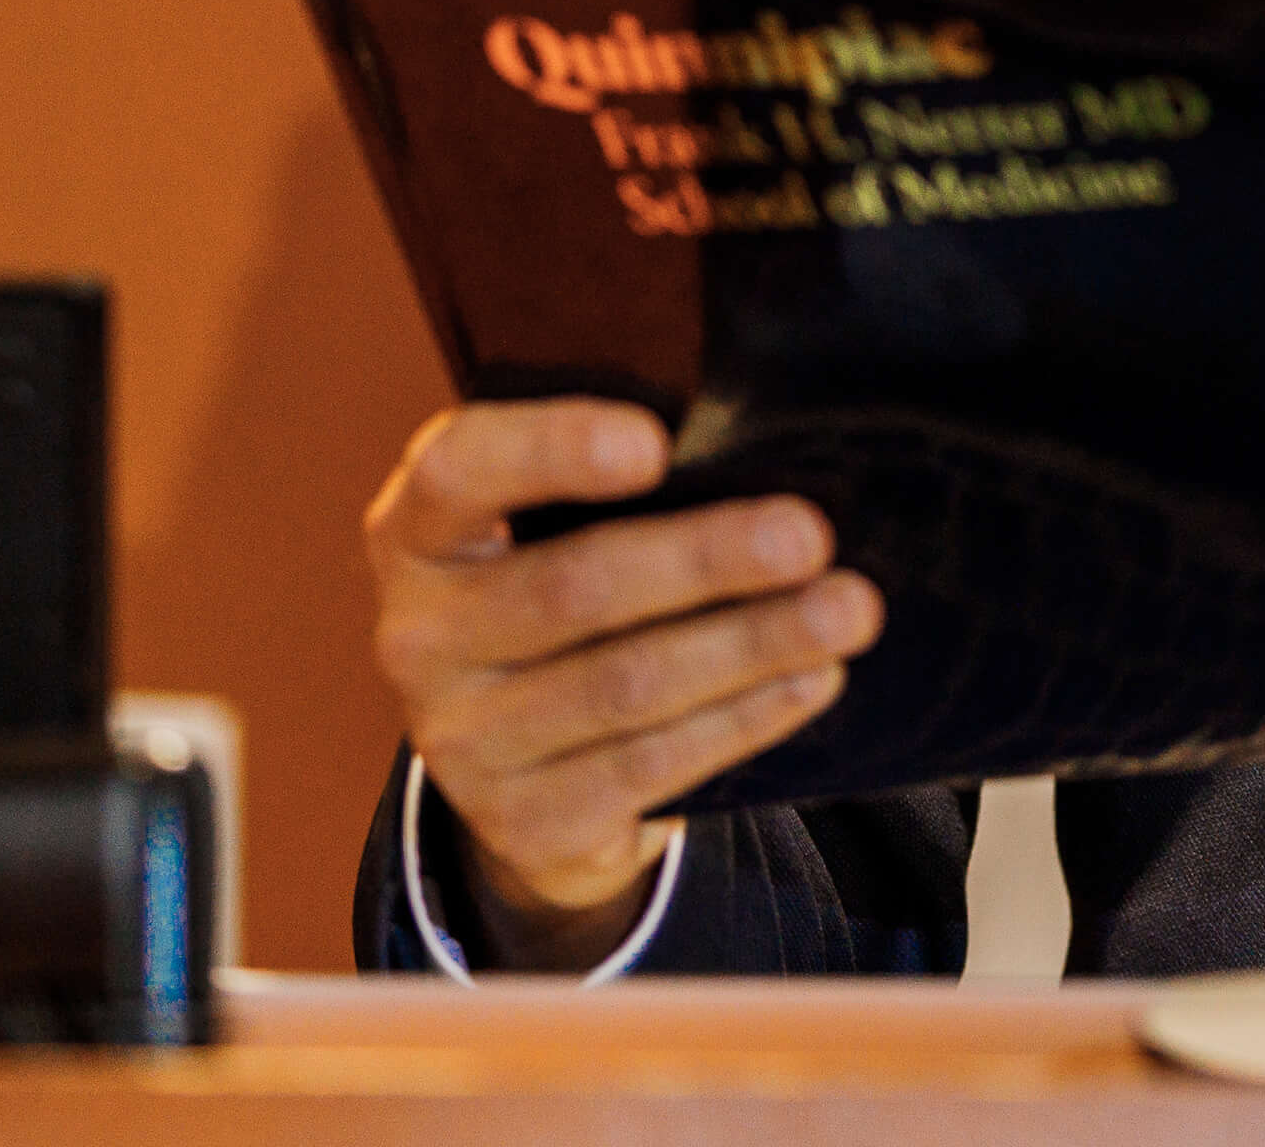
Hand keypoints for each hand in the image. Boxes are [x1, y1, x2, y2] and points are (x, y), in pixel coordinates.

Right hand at [364, 400, 881, 966]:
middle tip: (811, 535)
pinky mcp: (522, 822)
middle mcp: (418, 637)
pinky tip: (812, 681)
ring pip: (627, 685)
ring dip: (751, 644)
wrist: (521, 767)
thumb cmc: (561, 593)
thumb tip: (760, 455)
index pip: (460, 470)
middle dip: (705, 559)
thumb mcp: (547, 529)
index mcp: (419, 533)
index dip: (552, 449)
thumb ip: (617, 486)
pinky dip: (743, 718)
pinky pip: (652, 766)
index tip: (656, 443)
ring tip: (845, 611)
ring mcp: (461, 741)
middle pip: (573, 589)